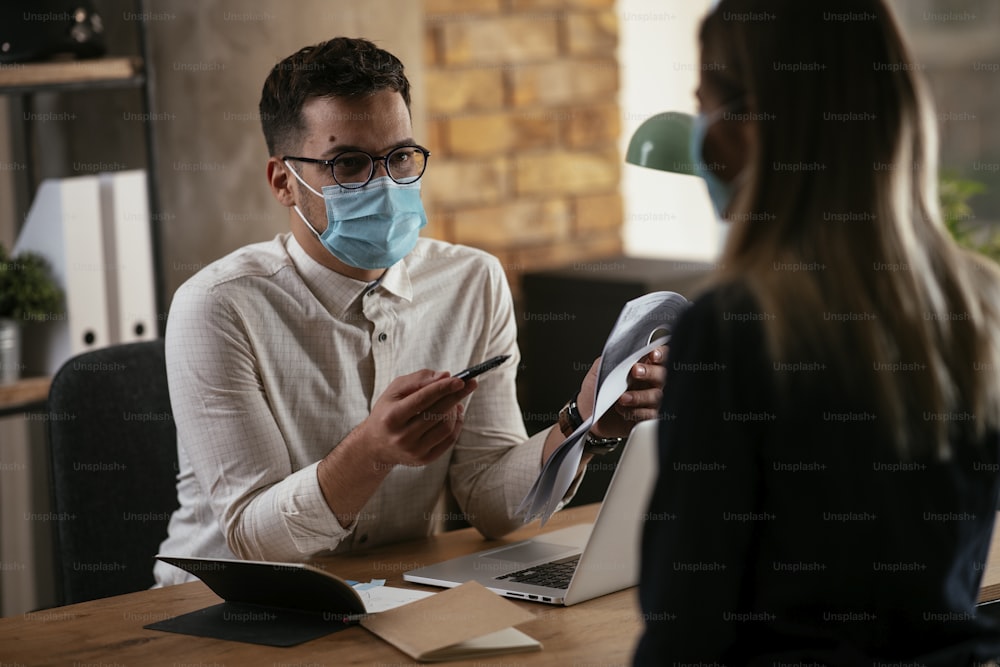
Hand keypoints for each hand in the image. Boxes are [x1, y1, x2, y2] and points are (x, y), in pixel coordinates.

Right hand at [360, 370, 477, 466]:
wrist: (376, 445)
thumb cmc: (388, 412)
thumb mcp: (394, 391)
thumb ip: (418, 380)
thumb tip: (445, 376)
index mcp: (392, 417)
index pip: (422, 400)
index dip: (443, 389)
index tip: (460, 380)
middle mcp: (402, 437)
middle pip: (437, 414)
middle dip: (456, 396)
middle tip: (470, 384)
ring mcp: (414, 451)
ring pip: (446, 427)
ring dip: (455, 411)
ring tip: (455, 401)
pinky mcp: (424, 460)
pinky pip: (449, 440)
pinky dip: (456, 424)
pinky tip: (454, 414)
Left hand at [577, 345, 667, 437]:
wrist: (585, 415)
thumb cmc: (594, 392)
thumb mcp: (597, 371)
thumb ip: (610, 359)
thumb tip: (621, 351)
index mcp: (639, 368)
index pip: (658, 357)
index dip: (660, 354)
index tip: (653, 355)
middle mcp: (647, 383)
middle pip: (662, 375)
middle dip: (651, 372)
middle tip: (635, 371)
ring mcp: (648, 401)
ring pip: (657, 396)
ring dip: (640, 396)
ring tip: (622, 398)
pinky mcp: (645, 418)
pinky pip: (650, 415)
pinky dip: (637, 412)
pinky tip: (623, 411)